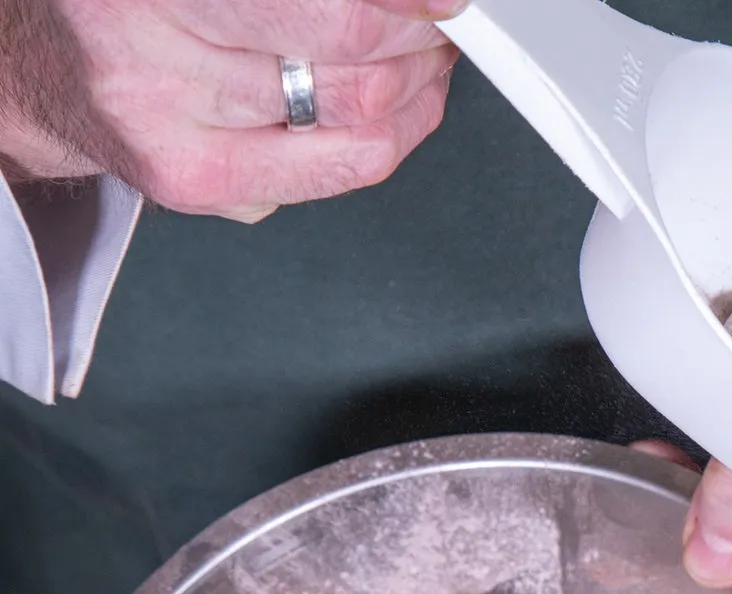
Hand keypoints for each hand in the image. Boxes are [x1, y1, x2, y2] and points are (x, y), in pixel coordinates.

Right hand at [0, 0, 459, 220]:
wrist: (44, 67)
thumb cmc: (129, 3)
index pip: (331, 7)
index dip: (408, 0)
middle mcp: (146, 45)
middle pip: (351, 53)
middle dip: (418, 33)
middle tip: (432, 18)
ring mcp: (169, 125)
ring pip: (360, 116)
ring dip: (416, 82)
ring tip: (417, 54)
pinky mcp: (192, 183)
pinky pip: (341, 169)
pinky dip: (394, 134)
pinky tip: (396, 108)